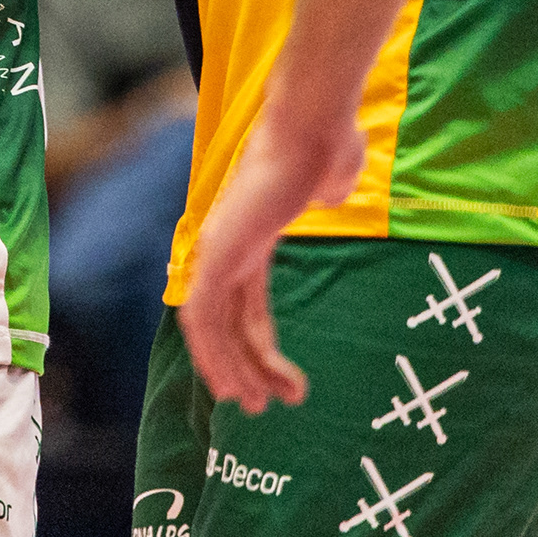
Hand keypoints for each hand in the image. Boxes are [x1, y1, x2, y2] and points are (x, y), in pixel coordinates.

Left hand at [175, 107, 365, 414]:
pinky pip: (203, 317)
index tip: (285, 386)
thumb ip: (327, 189)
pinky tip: (237, 384)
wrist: (316, 128)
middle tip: (262, 407)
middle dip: (242, 367)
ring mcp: (217, 247)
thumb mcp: (333, 175)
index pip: (244, 305)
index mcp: (250, 234)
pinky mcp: (215, 253)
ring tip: (256, 407)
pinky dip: (214, 354)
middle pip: (225, 321)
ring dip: (229, 370)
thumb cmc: (328, 143)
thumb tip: (331, 191)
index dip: (259, 348)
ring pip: (210, 327)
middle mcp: (226, 244)